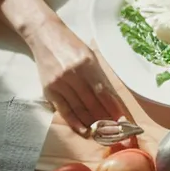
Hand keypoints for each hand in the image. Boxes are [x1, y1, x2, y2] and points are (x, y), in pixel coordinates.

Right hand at [0, 0, 122, 133]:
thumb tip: (111, 100)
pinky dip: (75, 122)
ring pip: (79, 108)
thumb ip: (99, 76)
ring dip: (93, 123)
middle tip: (117, 132)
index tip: (124, 121)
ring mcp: (60, 83)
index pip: (103, 91)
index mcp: (87, 63)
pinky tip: (85, 131)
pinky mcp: (49, 90)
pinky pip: (64, 110)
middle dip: (106, 119)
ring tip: (104, 134)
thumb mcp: (89, 55)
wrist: (45, 36)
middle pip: (92, 103)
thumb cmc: (71, 45)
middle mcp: (73, 74)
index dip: (114, 108)